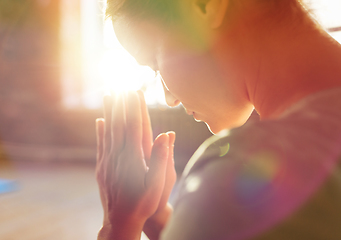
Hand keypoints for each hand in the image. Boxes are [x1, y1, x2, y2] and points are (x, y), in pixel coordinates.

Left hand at [96, 91, 175, 239]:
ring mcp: (107, 161)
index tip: (133, 90)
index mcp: (133, 158)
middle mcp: (118, 156)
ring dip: (108, 111)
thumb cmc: (144, 204)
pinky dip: (100, 129)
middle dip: (120, 103)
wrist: (120, 222)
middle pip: (118, 124)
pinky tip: (99, 120)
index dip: (133, 107)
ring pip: (108, 130)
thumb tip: (166, 134)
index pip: (133, 126)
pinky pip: (101, 143)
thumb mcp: (158, 185)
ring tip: (108, 94)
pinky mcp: (102, 168)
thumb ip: (162, 159)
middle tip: (119, 84)